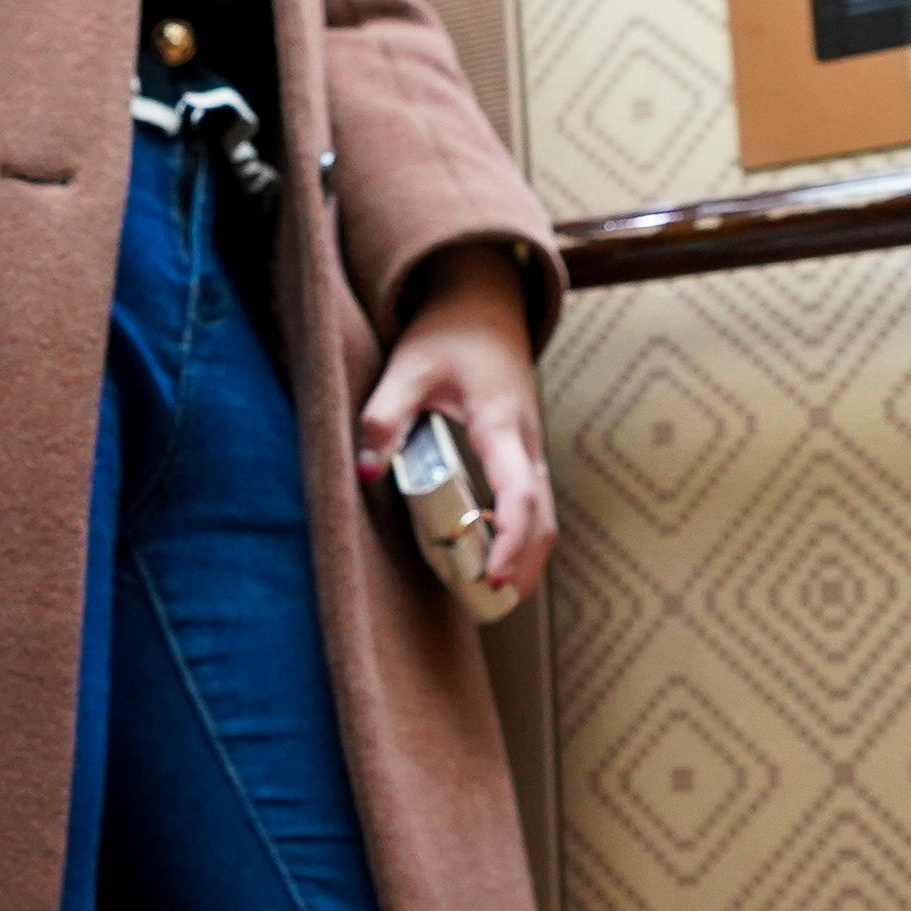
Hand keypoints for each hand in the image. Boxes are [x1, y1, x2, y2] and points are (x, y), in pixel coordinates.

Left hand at [355, 245, 558, 605]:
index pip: (518, 492)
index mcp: (500, 423)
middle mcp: (525, 442)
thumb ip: (384, 417)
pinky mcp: (523, 455)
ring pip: (545, 515)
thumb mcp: (407, 369)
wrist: (483, 307)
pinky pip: (533, 504)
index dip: (509, 539)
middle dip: (522, 564)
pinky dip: (522, 538)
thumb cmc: (448, 334)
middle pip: (542, 517)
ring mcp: (530, 450)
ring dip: (526, 557)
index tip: (492, 575)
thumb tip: (364, 471)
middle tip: (488, 603)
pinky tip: (492, 561)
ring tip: (491, 597)